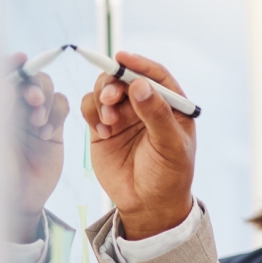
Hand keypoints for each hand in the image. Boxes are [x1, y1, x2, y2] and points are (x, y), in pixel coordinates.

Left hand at [8, 53, 68, 241]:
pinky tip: (49, 132)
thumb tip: (8, 81)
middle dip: (32, 85)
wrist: (17, 201)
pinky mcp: (53, 128)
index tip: (20, 59)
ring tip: (39, 123)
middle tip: (34, 101)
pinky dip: (59, 113)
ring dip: (46, 101)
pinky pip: (62, 106)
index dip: (10, 64)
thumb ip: (1, 108)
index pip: (3, 76)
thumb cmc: (0, 172)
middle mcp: (12, 108)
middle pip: (27, 79)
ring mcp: (33, 117)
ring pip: (46, 89)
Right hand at [81, 52, 194, 238]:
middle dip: (115, 81)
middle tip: (111, 97)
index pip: (156, 76)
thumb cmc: (169, 175)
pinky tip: (102, 130)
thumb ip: (156, 115)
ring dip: (102, 96)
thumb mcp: (170, 146)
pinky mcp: (103, 127)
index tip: (122, 58)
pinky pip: (90, 107)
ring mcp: (124, 116)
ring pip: (105, 89)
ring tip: (108, 120)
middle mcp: (146, 106)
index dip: (140, 64)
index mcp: (171, 106)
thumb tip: (140, 84)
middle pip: (126, 78)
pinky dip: (91, 111)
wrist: (148, 204)